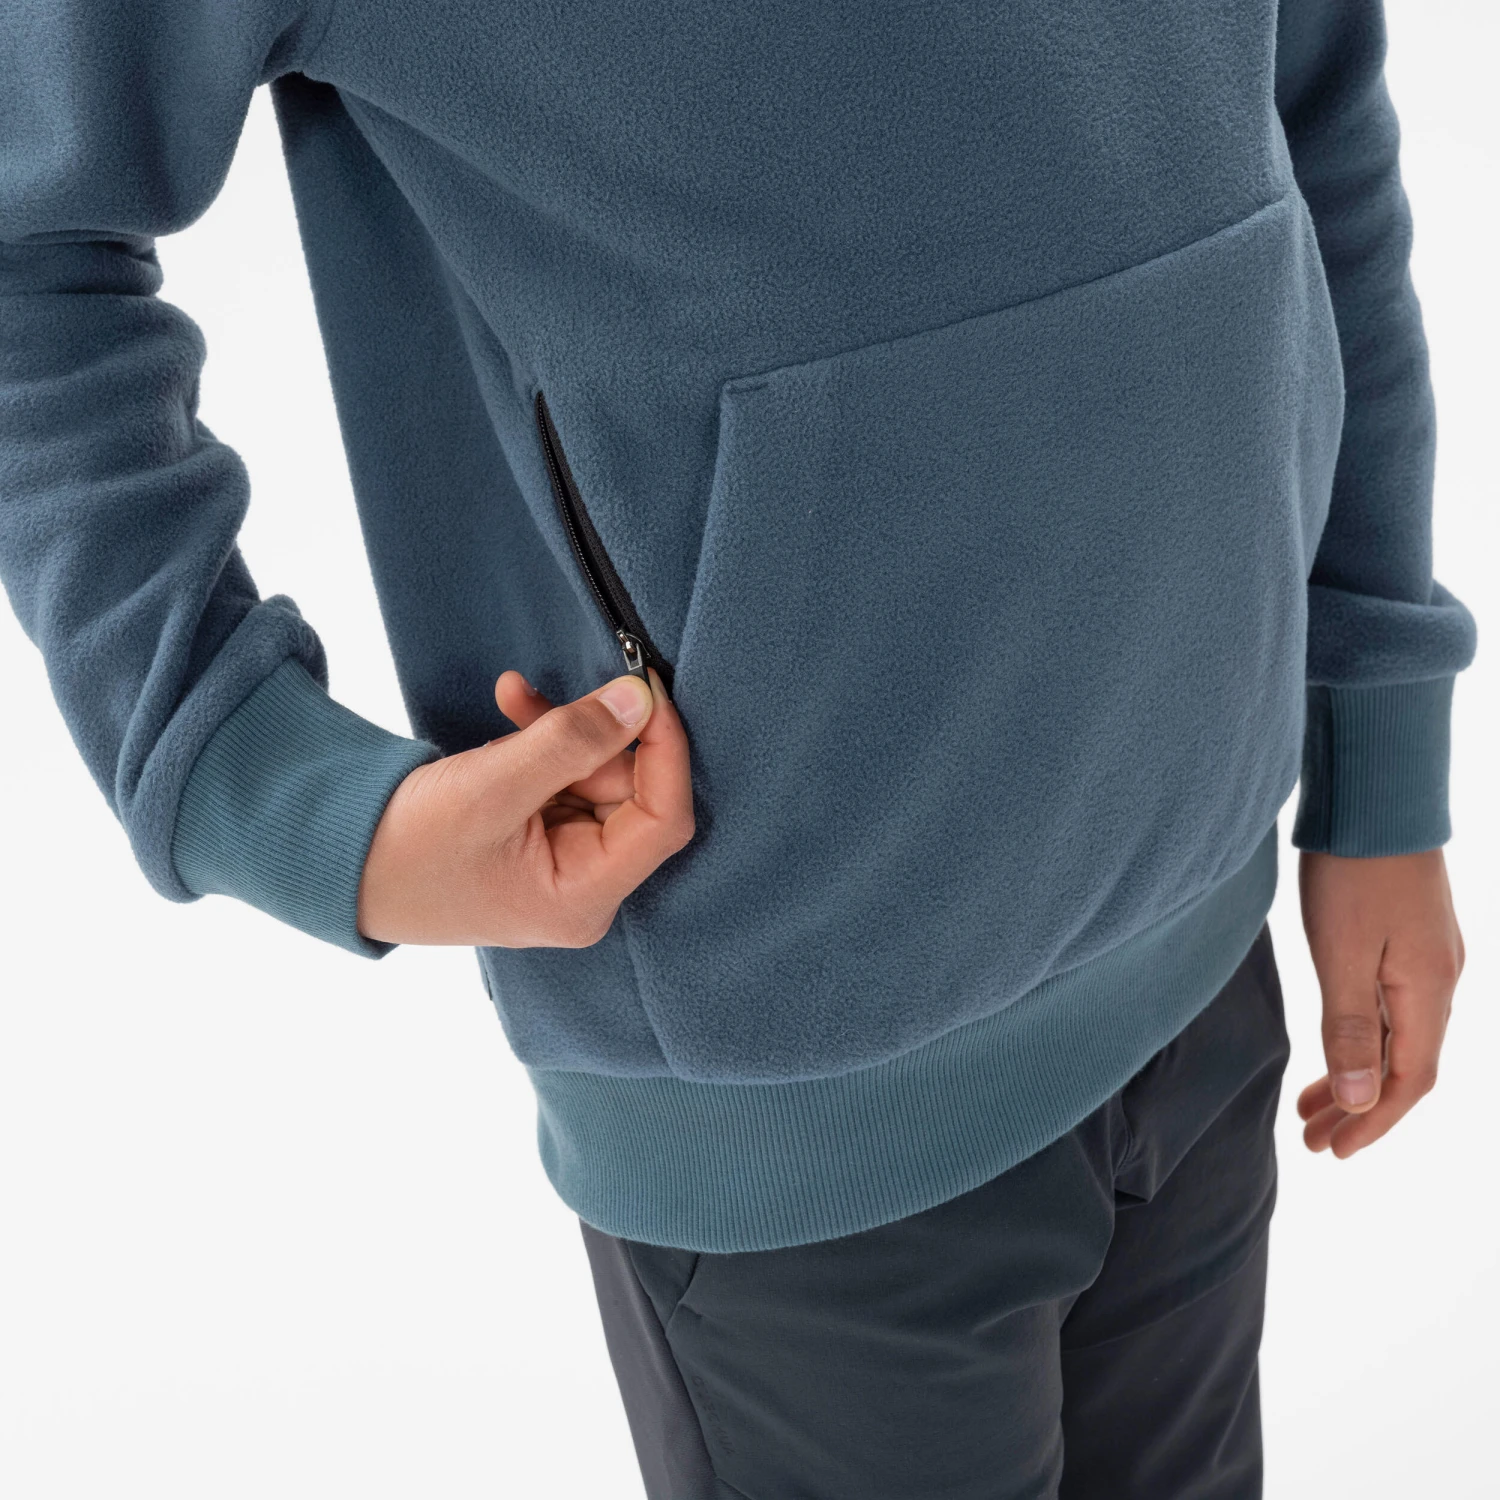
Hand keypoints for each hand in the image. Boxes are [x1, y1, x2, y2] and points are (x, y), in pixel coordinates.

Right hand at [356, 667, 693, 946]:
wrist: (335, 860)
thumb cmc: (405, 847)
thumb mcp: (491, 787)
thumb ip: (570, 743)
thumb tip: (641, 701)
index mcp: (583, 897)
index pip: (663, 821)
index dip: (666, 751)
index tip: (646, 690)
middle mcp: (584, 887)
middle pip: (632, 794)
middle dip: (593, 736)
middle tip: (543, 702)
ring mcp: (563, 864)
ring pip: (596, 777)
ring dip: (561, 731)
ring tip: (512, 701)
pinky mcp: (540, 838)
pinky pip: (565, 778)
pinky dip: (543, 741)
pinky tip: (510, 707)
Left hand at [1297, 849, 1463, 1157]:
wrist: (1375, 795)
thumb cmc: (1354, 869)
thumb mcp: (1343, 952)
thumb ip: (1351, 1027)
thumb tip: (1362, 1100)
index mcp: (1428, 992)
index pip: (1408, 1082)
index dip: (1373, 1122)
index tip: (1333, 1151)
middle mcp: (1440, 981)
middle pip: (1405, 1066)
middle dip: (1361, 1108)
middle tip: (1314, 1139)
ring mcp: (1429, 957)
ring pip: (1398, 1037)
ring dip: (1359, 1075)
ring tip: (1313, 1104)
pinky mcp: (1410, 936)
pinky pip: (1392, 1009)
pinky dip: (1363, 1038)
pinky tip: (1338, 1043)